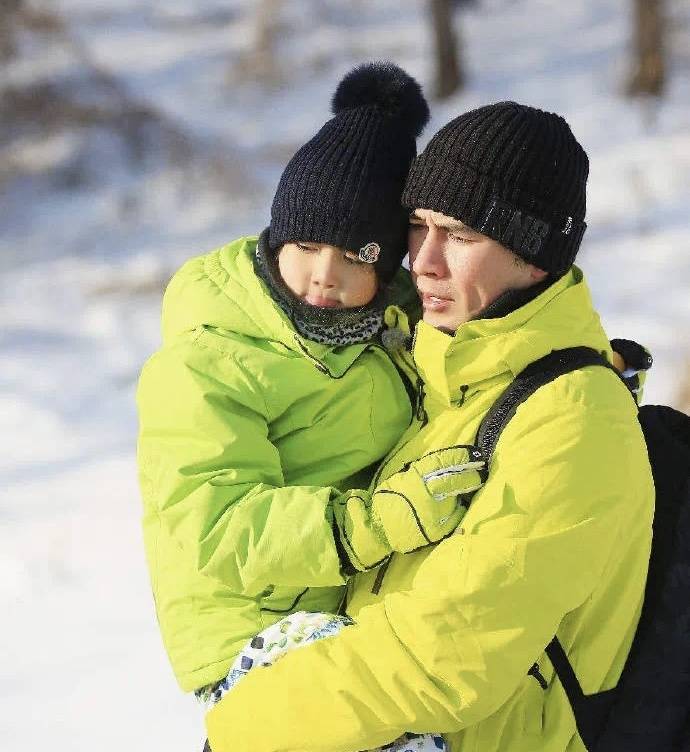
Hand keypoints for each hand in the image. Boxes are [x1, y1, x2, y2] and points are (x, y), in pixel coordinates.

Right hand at [334, 445, 485, 569]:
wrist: (378, 529)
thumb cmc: (389, 500)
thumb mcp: (401, 478)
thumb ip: (420, 472)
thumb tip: (443, 464)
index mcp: (417, 476)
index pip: (445, 461)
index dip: (463, 456)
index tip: (476, 454)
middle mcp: (428, 492)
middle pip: (457, 478)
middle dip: (472, 473)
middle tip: (482, 469)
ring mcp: (435, 511)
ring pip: (458, 497)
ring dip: (466, 491)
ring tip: (474, 485)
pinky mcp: (439, 529)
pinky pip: (456, 516)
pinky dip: (459, 510)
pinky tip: (460, 505)